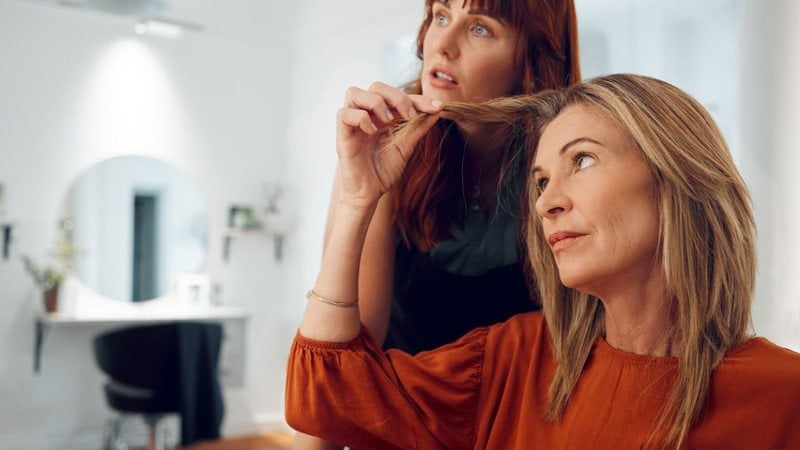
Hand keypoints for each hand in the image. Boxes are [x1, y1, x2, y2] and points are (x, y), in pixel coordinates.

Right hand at [336, 81, 441, 209]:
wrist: (369, 193)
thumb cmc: (383, 171)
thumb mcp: (405, 147)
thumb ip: (417, 129)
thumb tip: (437, 112)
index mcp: (382, 115)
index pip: (398, 96)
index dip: (418, 99)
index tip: (438, 107)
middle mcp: (367, 115)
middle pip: (376, 86)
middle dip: (397, 96)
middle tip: (409, 116)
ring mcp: (353, 124)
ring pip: (354, 92)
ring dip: (376, 103)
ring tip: (387, 122)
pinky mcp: (342, 135)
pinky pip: (344, 113)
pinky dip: (360, 118)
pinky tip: (371, 131)